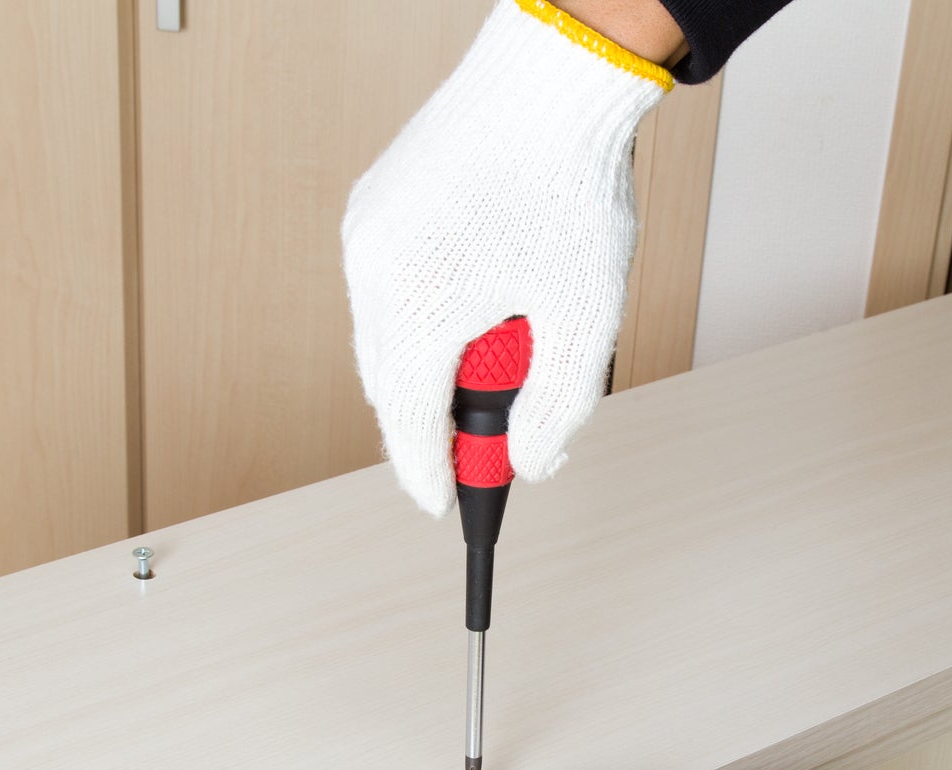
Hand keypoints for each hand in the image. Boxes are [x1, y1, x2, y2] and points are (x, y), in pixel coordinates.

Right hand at [342, 0, 671, 516]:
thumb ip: (558, 408)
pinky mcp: (372, 207)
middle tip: (495, 439)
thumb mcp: (585, 319)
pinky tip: (480, 298)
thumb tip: (531, 465)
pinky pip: (384, 290)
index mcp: (420, 311)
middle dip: (438, 423)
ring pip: (384, 339)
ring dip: (433, 365)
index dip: (431, 478)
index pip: (410, 428)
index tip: (448, 509)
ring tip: (507, 347)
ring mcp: (365, 236)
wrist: (552, 78)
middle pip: (392, 388)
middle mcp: (374, 274)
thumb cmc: (572, 187)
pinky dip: (423, 316)